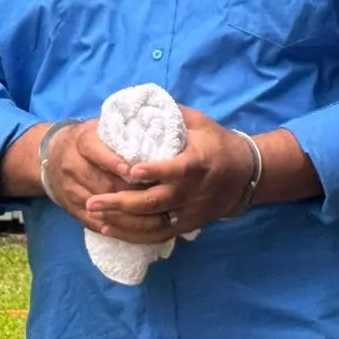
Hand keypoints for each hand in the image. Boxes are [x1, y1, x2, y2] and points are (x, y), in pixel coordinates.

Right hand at [40, 120, 176, 243]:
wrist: (51, 156)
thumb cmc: (91, 140)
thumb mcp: (102, 128)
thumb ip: (126, 130)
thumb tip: (163, 127)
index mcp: (81, 141)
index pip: (96, 151)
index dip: (114, 162)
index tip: (135, 171)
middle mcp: (72, 165)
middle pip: (101, 182)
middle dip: (128, 192)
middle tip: (155, 196)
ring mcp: (69, 189)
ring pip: (98, 205)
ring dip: (125, 211)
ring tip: (151, 213)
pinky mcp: (70, 208)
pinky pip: (92, 222)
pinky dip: (113, 226)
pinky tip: (135, 228)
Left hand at [84, 106, 255, 239]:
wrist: (247, 175)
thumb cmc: (219, 144)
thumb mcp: (200, 123)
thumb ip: (171, 115)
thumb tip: (139, 103)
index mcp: (199, 163)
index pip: (176, 170)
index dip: (155, 171)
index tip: (130, 171)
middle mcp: (193, 191)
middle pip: (155, 202)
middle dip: (121, 203)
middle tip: (92, 201)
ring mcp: (190, 212)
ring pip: (153, 224)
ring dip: (121, 222)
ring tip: (93, 215)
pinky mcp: (186, 225)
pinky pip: (157, 235)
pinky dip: (132, 235)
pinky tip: (108, 229)